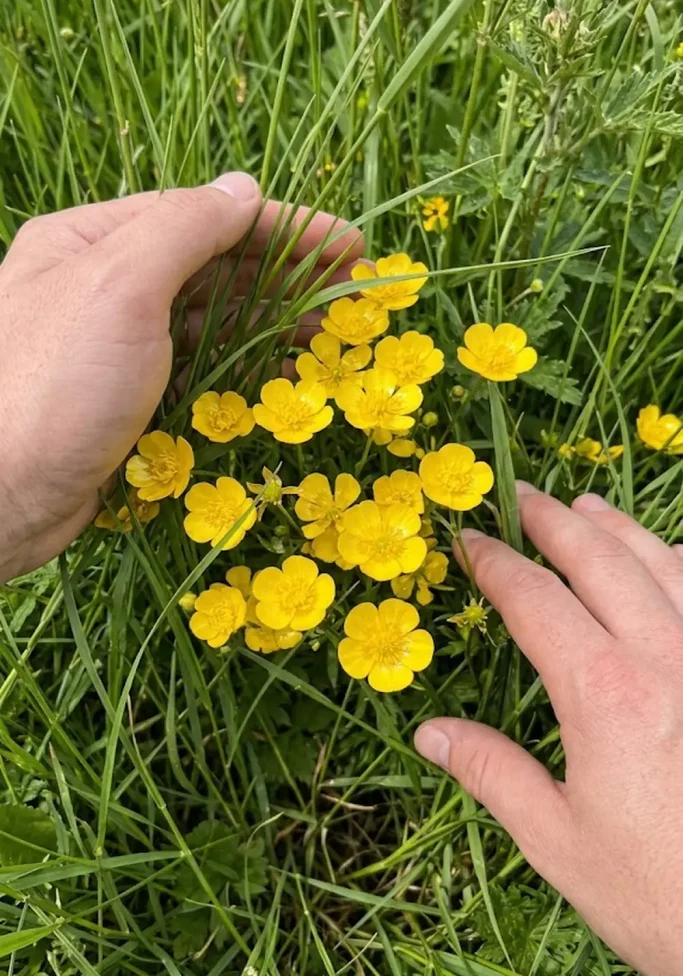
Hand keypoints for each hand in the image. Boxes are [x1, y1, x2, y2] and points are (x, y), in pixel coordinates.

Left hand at [0, 173, 362, 582]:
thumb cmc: (53, 385)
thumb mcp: (120, 286)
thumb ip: (184, 229)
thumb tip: (243, 189)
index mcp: (90, 241)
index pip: (201, 216)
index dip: (279, 226)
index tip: (346, 243)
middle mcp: (102, 285)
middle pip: (210, 266)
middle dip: (283, 277)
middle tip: (349, 296)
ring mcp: (115, 346)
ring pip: (209, 320)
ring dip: (270, 323)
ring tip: (327, 337)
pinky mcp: (127, 399)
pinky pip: (197, 369)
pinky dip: (242, 367)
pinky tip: (280, 375)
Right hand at [415, 483, 682, 974]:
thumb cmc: (661, 893)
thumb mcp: (560, 842)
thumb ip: (494, 774)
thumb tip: (430, 733)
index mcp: (605, 692)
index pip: (534, 599)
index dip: (496, 562)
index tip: (469, 540)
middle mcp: (666, 655)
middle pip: (600, 559)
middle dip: (555, 521)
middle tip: (524, 497)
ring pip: (665, 562)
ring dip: (618, 528)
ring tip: (588, 506)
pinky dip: (682, 563)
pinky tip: (671, 560)